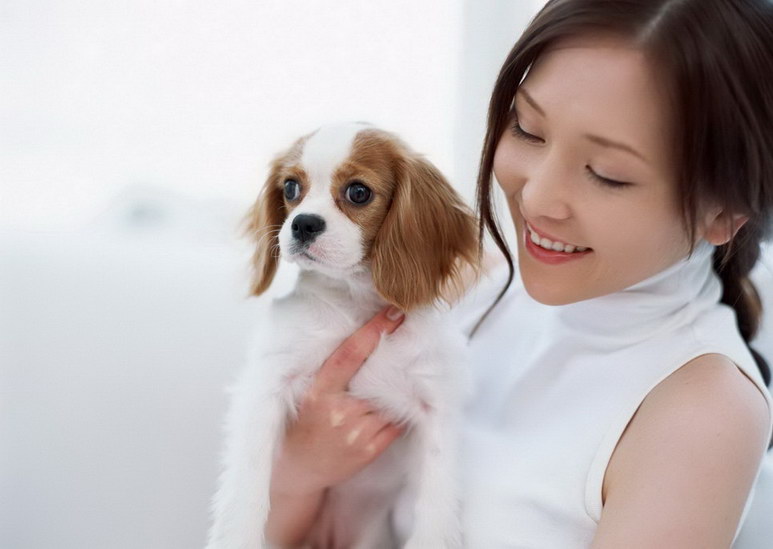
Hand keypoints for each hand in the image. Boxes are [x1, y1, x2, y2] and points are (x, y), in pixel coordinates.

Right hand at [270, 305, 406, 496]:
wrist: (299, 471)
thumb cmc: (302, 426)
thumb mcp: (308, 394)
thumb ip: (332, 373)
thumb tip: (365, 341)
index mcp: (318, 393)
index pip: (349, 354)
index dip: (373, 331)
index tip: (393, 313)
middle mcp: (339, 412)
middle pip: (379, 377)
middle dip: (395, 357)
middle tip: (411, 335)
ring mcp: (357, 432)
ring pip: (392, 400)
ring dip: (403, 384)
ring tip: (411, 367)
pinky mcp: (370, 450)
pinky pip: (397, 423)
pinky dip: (404, 409)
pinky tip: (407, 398)